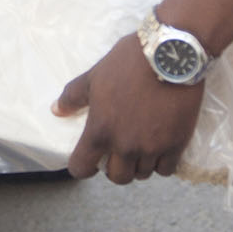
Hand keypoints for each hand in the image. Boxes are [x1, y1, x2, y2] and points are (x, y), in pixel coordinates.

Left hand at [53, 37, 204, 184]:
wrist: (171, 54)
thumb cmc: (129, 62)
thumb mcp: (95, 75)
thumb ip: (73, 97)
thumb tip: (56, 110)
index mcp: (100, 131)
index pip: (82, 168)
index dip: (82, 166)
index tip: (90, 159)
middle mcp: (125, 146)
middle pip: (117, 177)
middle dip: (116, 167)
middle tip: (120, 152)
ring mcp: (152, 148)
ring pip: (142, 174)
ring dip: (140, 164)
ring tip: (142, 147)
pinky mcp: (176, 144)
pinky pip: (166, 169)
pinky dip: (162, 162)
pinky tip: (161, 148)